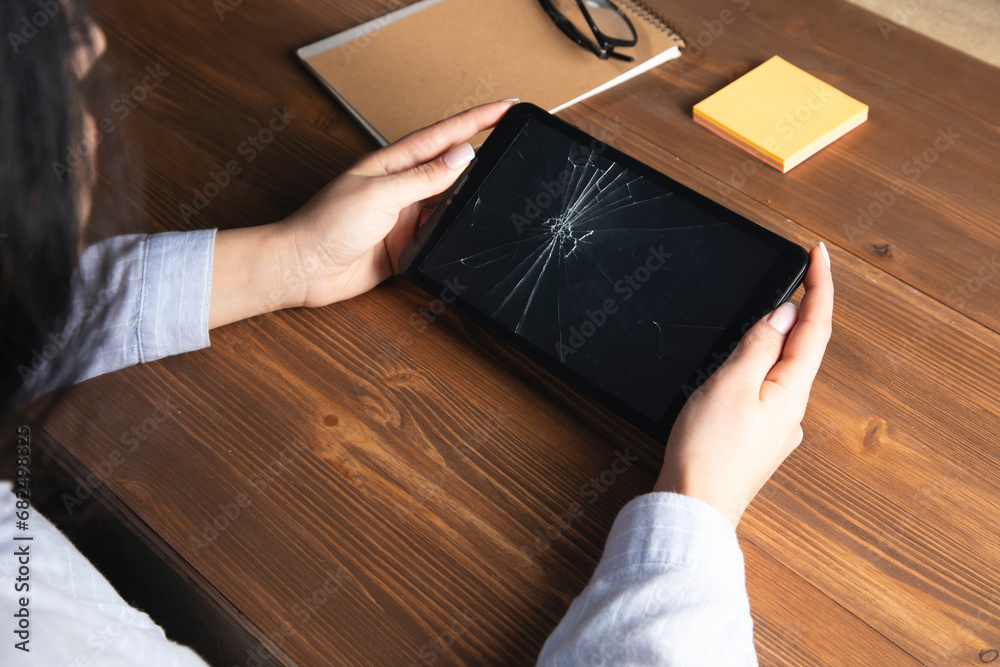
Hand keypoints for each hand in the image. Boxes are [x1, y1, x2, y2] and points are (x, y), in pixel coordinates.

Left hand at [283, 99, 516, 307]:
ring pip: (449, 203)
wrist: (303, 269)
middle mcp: (400, 187)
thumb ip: (424, 177)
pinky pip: (439, 238)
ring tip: (501, 183)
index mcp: (392, 163)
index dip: (477, 119)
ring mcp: (403, 217)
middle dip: (483, 150)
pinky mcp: (404, 247)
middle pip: (451, 165)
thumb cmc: (325, 225)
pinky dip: (455, 234)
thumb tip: (462, 155)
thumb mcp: (380, 194)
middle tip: (515, 135)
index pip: (444, 135)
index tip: (507, 107)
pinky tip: (470, 230)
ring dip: (471, 196)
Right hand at [653, 243, 834, 528]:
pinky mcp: (754, 440)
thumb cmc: (707, 450)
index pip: (814, 326)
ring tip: (759, 316)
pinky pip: (763, 391)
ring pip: (781, 369)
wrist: (693, 506)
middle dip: (799, 308)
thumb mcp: (730, 383)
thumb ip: (759, 346)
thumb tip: (785, 315)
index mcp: (791, 391)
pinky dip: (757, 367)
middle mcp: (791, 410)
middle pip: (803, 346)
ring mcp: (775, 428)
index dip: (819, 286)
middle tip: (792, 274)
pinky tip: (737, 369)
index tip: (818, 252)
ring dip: (776, 337)